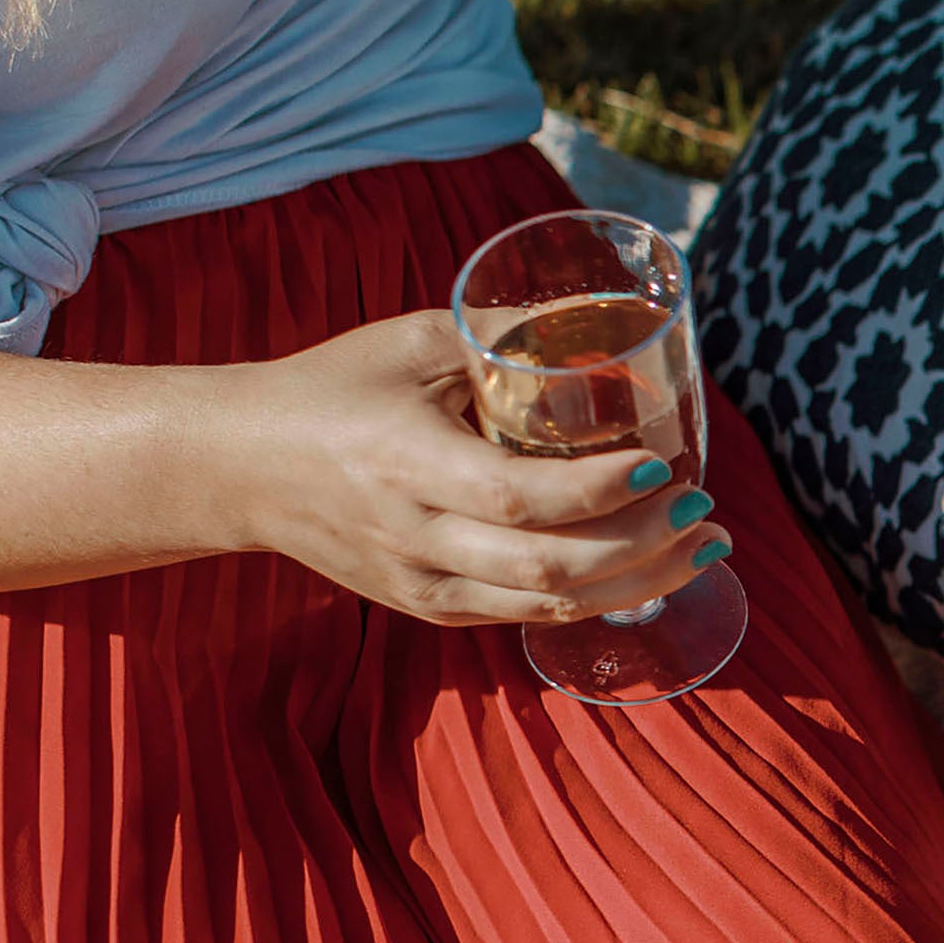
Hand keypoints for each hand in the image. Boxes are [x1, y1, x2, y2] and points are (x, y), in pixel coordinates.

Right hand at [209, 310, 730, 626]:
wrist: (238, 467)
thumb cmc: (331, 388)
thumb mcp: (410, 343)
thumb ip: (502, 338)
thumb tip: (605, 324)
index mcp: (404, 463)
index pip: (519, 498)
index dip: (599, 490)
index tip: (661, 464)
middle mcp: (413, 536)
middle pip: (548, 568)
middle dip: (644, 545)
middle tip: (705, 511)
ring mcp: (420, 584)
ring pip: (546, 606)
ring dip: (640, 581)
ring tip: (703, 547)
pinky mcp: (427, 609)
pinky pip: (524, 618)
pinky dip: (595, 600)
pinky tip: (650, 573)